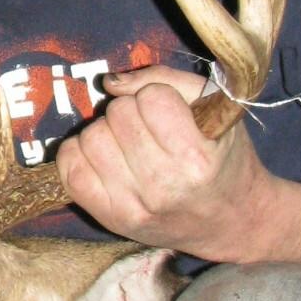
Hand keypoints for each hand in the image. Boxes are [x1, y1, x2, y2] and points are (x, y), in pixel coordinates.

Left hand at [54, 65, 277, 259]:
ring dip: (106, 133)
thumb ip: (168, 80)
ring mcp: (133, 205)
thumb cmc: (222, 159)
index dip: (159, 96)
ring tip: (129, 146)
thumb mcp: (215, 110)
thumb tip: (111, 83)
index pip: (152, 96)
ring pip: (90, 137)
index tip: (170, 113)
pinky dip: (80, 154)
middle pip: (118, 113)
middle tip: (150, 131)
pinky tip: (104, 159)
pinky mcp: (110, 218)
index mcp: (196, 157)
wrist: (229, 221)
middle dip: (131, 112)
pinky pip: (70, 169)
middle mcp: (164, 186)